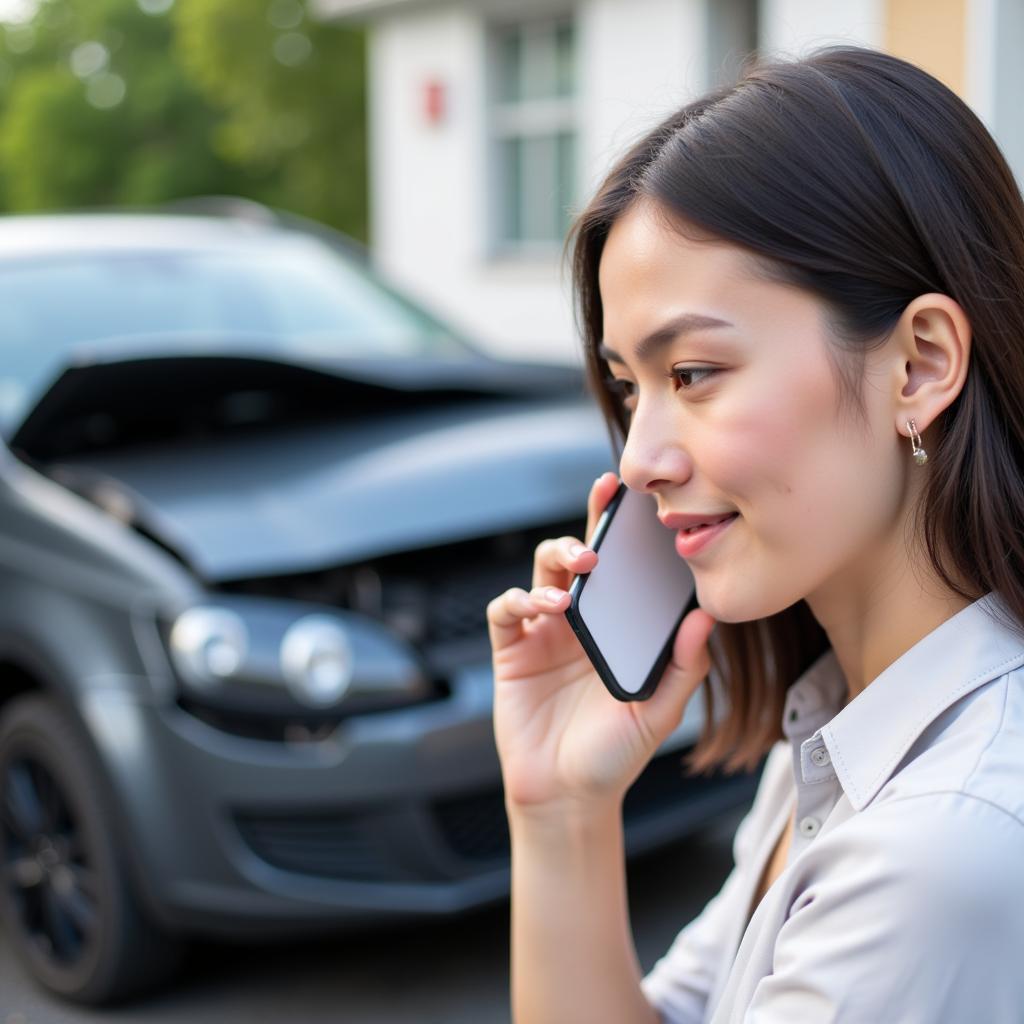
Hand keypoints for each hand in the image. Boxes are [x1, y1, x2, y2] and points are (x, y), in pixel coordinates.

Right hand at [487, 472, 716, 813]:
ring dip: (559, 559)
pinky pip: (505, 609)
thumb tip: (706, 616)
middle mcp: (580, 620)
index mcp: (616, 626)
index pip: (623, 568)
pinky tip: (544, 606)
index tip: (640, 499)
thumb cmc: (616, 753)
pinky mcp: (511, 650)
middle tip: (606, 506)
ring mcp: (542, 632)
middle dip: (590, 524)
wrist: (568, 796)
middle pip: (579, 556)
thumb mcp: (659, 712)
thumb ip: (683, 666)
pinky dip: (520, 598)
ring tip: (581, 569)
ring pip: (542, 571)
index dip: (626, 531)